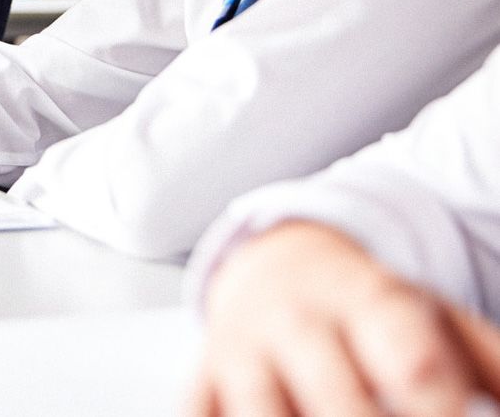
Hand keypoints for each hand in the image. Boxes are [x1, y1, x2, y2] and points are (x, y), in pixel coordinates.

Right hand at [190, 220, 499, 416]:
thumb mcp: (441, 321)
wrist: (277, 264)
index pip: (409, 357)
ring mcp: (241, 349)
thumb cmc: (375, 315)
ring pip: (258, 411)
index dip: (434, 405)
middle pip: (334, 394)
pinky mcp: (202, 378)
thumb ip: (492, 362)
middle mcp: (297, 320)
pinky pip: (196, 413)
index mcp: (369, 301)